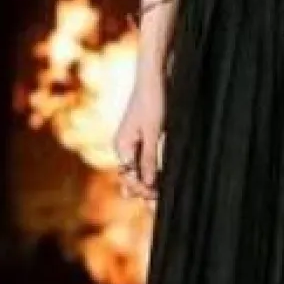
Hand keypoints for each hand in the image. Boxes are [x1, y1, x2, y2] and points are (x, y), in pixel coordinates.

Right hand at [113, 75, 165, 203]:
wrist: (154, 76)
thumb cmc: (153, 100)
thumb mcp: (152, 131)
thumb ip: (149, 158)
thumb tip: (148, 184)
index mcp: (122, 146)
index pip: (129, 177)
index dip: (142, 190)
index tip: (156, 200)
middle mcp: (124, 147)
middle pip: (131, 177)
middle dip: (143, 192)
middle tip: (158, 208)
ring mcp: (133, 143)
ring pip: (138, 171)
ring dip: (148, 185)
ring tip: (159, 201)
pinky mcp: (144, 137)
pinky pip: (144, 161)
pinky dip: (152, 173)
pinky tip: (161, 182)